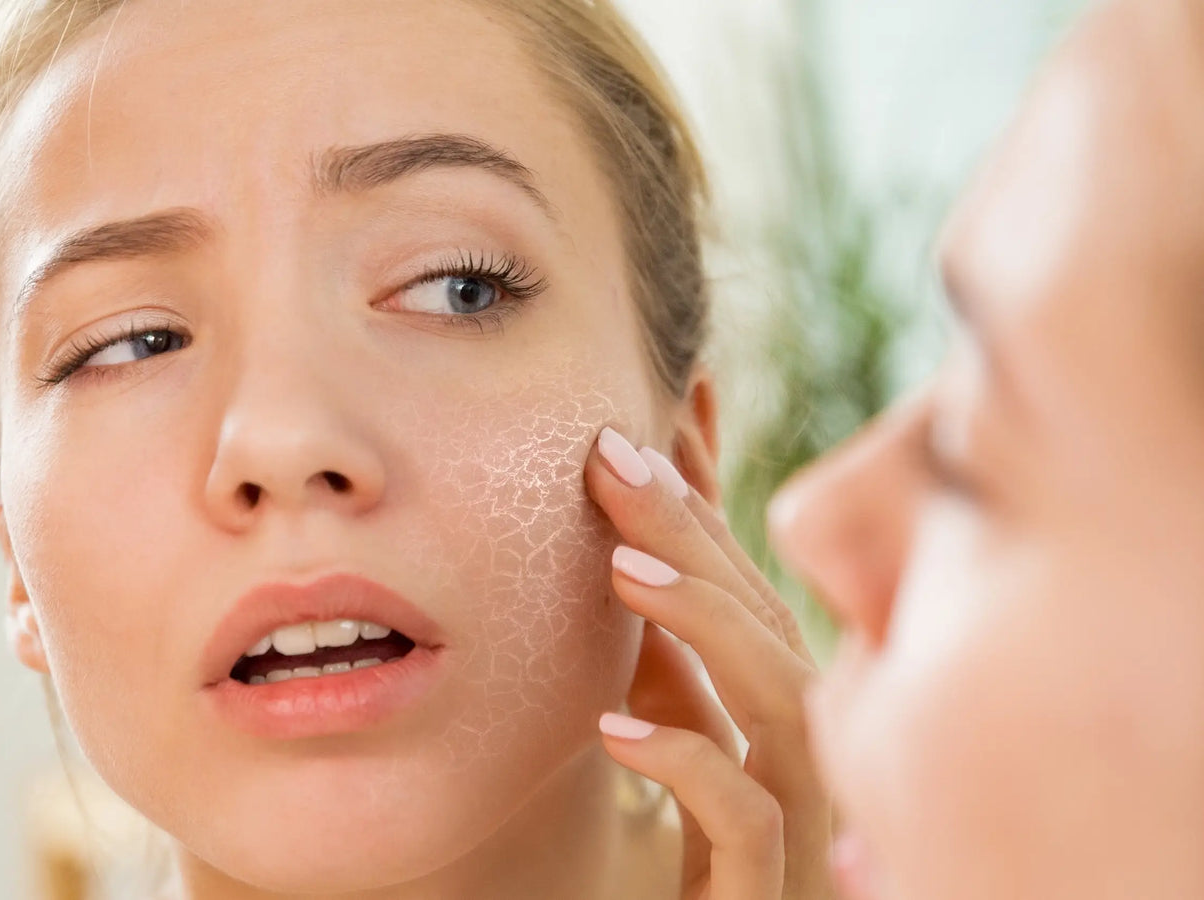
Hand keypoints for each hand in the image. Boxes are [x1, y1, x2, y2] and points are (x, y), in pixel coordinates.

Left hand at [585, 426, 832, 899]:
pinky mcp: (771, 886)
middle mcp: (806, 748)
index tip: (657, 414)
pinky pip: (748, 820)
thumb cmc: (708, 861)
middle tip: (610, 457)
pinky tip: (615, 729)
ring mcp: (801, 817)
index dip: (703, 498)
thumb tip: (634, 550)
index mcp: (779, 708)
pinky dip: (688, 764)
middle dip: (690, 531)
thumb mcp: (672, 739)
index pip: (747, 584)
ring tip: (618, 569)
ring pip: (780, 702)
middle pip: (764, 620)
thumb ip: (670, 658)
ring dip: (704, 623)